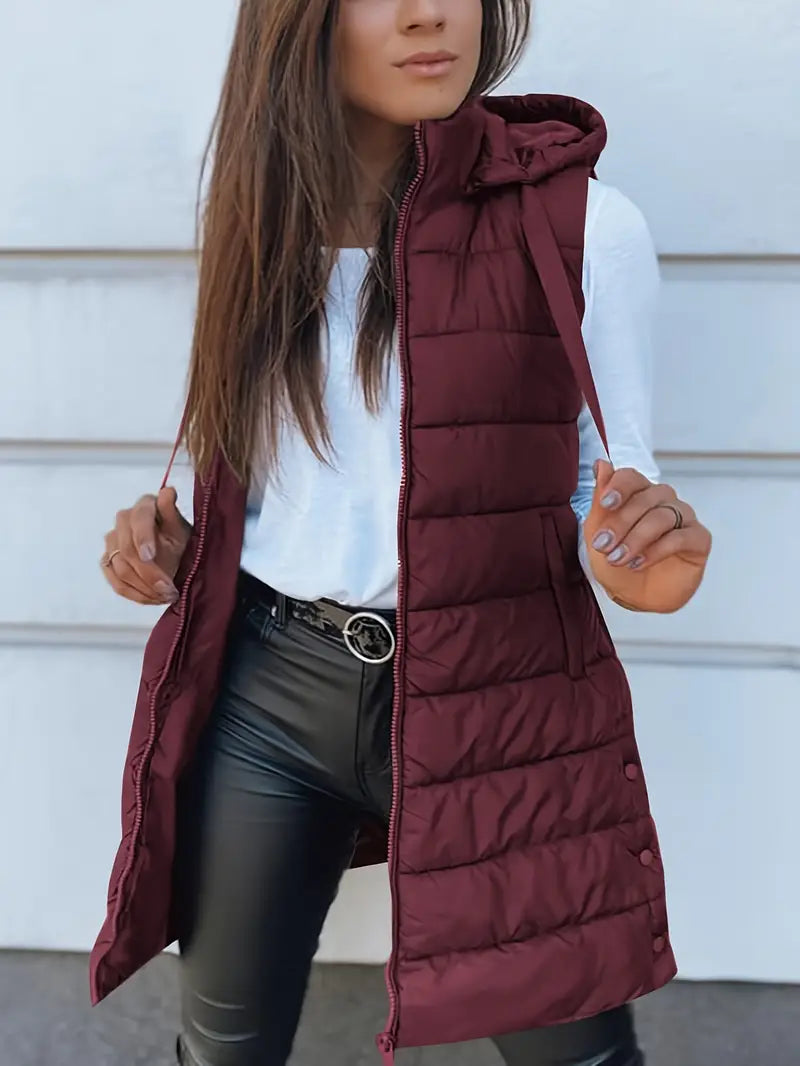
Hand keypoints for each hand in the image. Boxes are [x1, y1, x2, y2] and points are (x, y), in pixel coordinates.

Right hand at [100, 487, 193, 604]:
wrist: (175, 553)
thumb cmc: (179, 537)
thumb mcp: (181, 527)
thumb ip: (171, 513)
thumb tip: (168, 492)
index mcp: (144, 506)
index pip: (138, 519)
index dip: (142, 537)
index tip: (149, 556)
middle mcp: (123, 521)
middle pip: (127, 550)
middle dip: (149, 574)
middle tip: (169, 591)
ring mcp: (112, 541)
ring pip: (120, 569)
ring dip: (144, 588)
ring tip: (166, 597)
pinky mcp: (108, 561)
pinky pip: (115, 582)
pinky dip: (134, 594)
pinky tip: (152, 600)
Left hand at [584, 460, 711, 613]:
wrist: (636, 598)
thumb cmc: (617, 564)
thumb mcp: (598, 534)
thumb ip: (600, 501)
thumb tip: (602, 464)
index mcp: (638, 494)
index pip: (632, 477)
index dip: (619, 486)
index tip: (606, 504)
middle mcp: (663, 501)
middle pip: (645, 498)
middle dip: (620, 523)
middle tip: (603, 546)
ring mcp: (684, 518)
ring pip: (662, 517)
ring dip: (636, 539)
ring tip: (619, 559)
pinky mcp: (699, 539)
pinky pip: (680, 537)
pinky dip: (656, 550)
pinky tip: (639, 563)